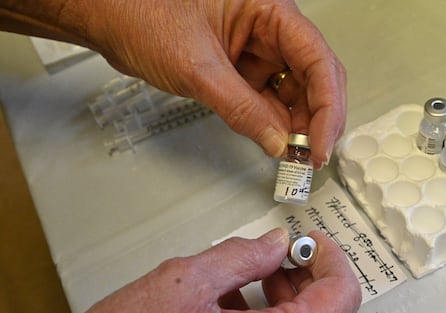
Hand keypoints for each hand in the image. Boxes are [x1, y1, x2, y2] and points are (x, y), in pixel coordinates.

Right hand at [15, 228, 360, 312]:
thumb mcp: (185, 283)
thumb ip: (243, 256)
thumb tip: (275, 243)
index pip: (340, 299)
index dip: (332, 260)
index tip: (314, 241)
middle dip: (312, 278)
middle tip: (288, 253)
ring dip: (294, 300)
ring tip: (262, 272)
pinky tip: (241, 302)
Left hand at [79, 0, 346, 167]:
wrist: (107, 17)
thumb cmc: (140, 12)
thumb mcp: (197, 68)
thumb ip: (242, 108)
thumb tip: (277, 141)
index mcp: (268, 10)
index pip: (317, 60)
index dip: (327, 106)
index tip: (321, 142)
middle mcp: (269, 29)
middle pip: (314, 78)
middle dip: (317, 119)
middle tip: (312, 155)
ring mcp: (256, 50)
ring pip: (294, 92)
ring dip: (298, 125)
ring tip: (296, 156)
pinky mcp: (241, 70)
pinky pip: (269, 99)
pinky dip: (274, 124)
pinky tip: (278, 143)